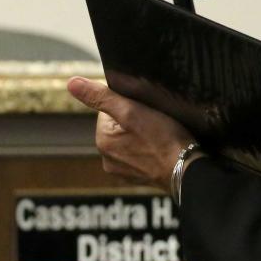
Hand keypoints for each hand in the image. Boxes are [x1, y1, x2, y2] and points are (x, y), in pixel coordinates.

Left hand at [67, 77, 194, 187]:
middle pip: (119, 125)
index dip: (128, 105)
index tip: (144, 111)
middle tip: (154, 123)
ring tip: (159, 135)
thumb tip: (71, 83)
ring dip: (142, 134)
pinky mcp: (138, 177)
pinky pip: (139, 154)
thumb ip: (101, 96)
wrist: (188, 170)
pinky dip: (148, 149)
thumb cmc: (164, 139)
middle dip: (134, 120)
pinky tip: (161, 148)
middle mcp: (107, 160)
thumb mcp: (132, 111)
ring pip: (130, 139)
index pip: (108, 110)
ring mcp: (123, 171)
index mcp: (102, 142)